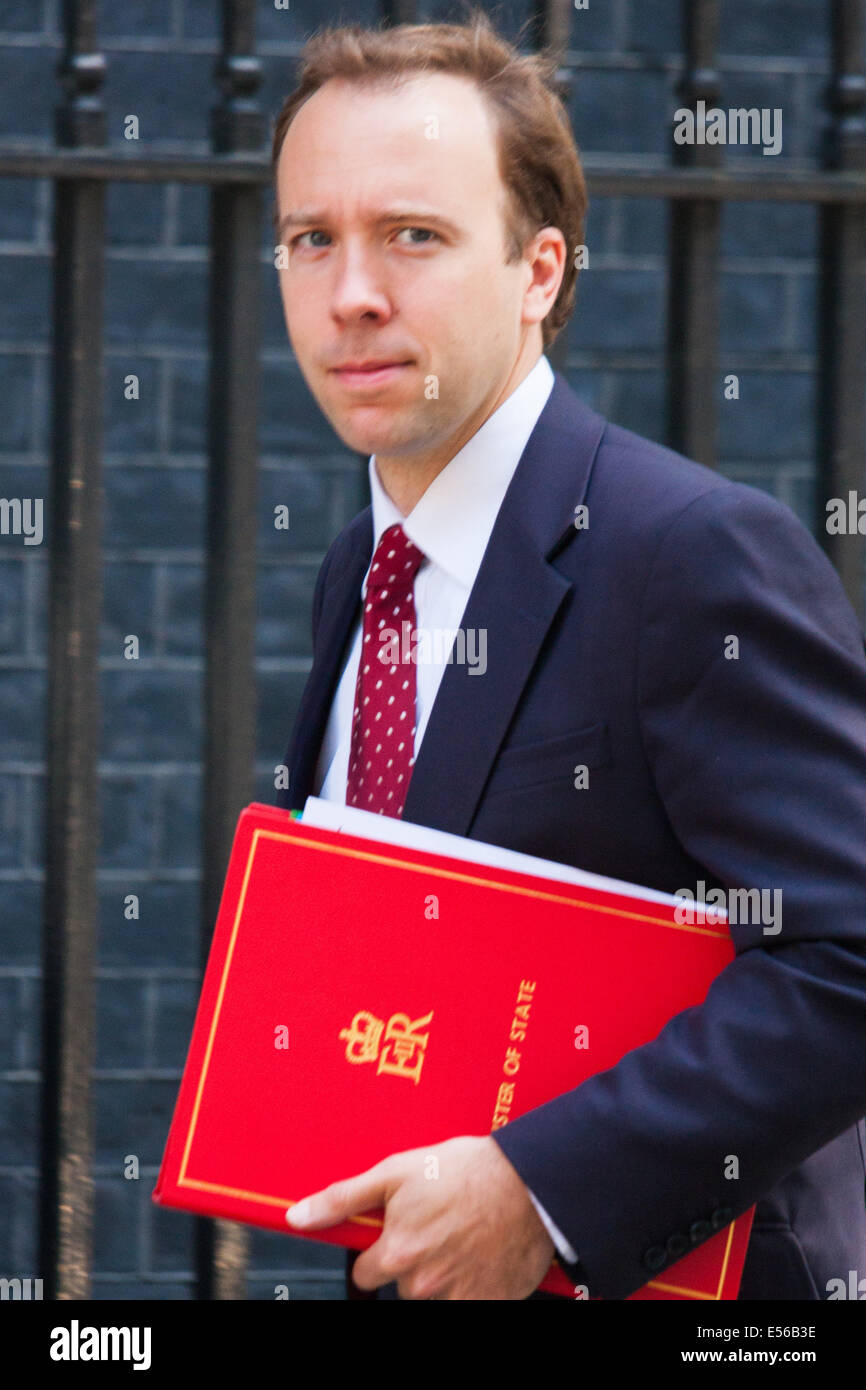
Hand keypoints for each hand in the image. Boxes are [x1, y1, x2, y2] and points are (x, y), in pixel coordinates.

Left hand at [285, 1134, 554, 1299]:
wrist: (528, 1182)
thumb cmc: (464, 1171)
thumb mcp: (395, 1172)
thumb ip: (343, 1199)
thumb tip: (298, 1217)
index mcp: (397, 1254)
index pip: (364, 1273)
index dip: (378, 1251)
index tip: (397, 1233)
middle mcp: (424, 1284)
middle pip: (402, 1285)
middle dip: (413, 1262)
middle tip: (437, 1228)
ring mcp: (459, 1298)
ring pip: (434, 1295)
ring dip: (443, 1274)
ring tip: (462, 1237)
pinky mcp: (490, 1304)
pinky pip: (469, 1301)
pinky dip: (473, 1284)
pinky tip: (481, 1255)